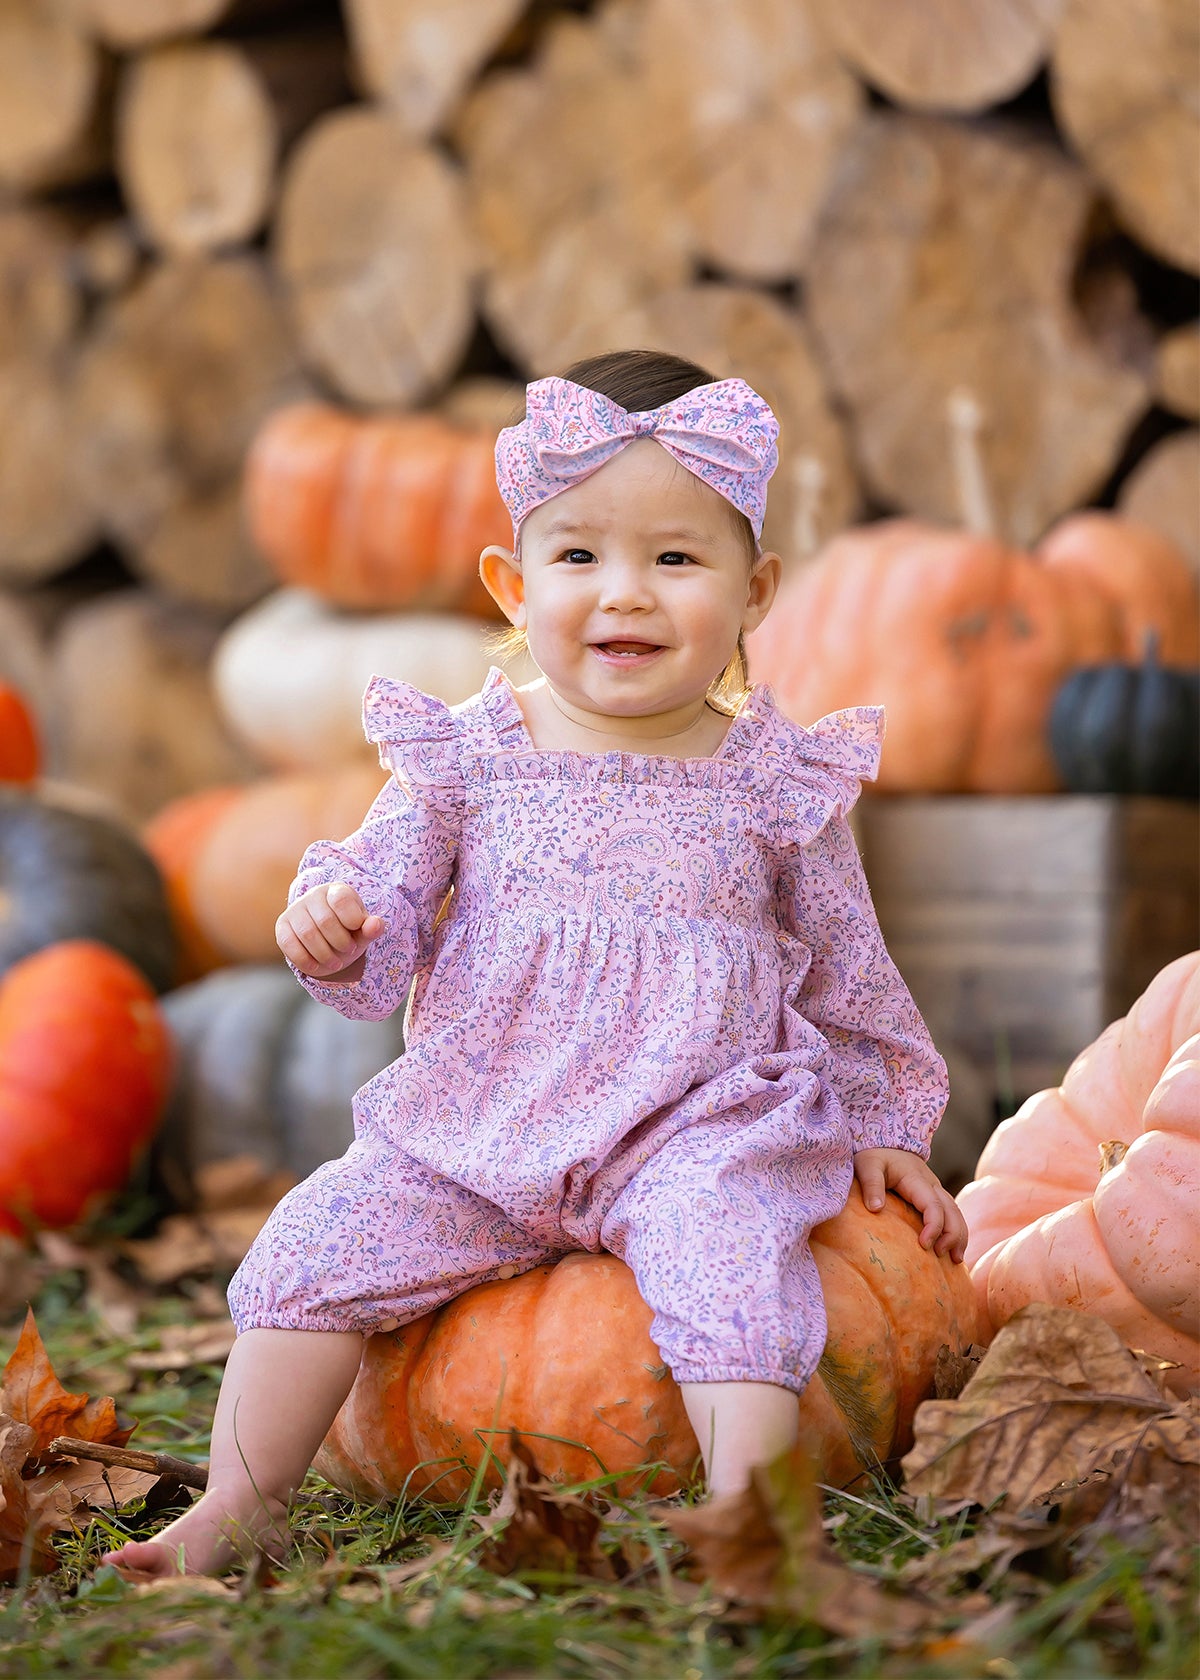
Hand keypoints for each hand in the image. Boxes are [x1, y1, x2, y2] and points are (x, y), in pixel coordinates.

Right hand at [275, 883, 385, 984]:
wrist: (327, 942)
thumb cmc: (348, 933)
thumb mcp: (362, 932)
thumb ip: (371, 928)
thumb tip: (376, 925)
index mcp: (336, 891)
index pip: (341, 900)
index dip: (351, 920)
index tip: (356, 932)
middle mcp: (313, 895)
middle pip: (325, 921)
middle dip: (340, 942)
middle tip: (348, 951)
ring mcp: (295, 910)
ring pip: (307, 934)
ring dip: (324, 955)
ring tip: (336, 963)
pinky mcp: (282, 926)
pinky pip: (289, 944)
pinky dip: (305, 960)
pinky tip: (316, 967)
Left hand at [852, 1148, 968, 1263]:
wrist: (883, 1142)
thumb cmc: (874, 1155)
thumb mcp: (867, 1165)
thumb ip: (871, 1185)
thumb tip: (876, 1209)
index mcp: (917, 1179)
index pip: (933, 1205)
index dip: (933, 1226)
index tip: (924, 1245)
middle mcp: (932, 1185)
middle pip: (952, 1211)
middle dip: (952, 1234)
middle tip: (943, 1255)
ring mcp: (935, 1190)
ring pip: (956, 1213)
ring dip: (959, 1235)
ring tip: (956, 1260)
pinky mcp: (933, 1196)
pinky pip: (951, 1214)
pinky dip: (955, 1231)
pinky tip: (953, 1250)